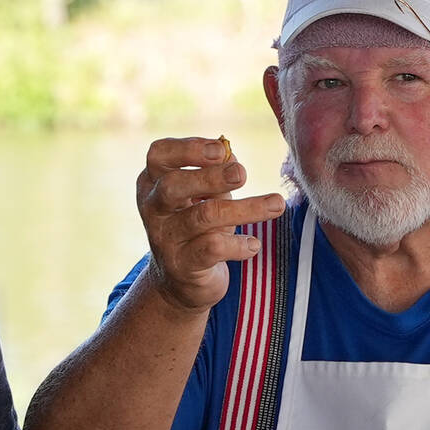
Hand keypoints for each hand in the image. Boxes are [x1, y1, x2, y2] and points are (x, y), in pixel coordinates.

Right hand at [137, 136, 284, 311]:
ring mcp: (164, 238)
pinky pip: (212, 249)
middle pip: (173, 186)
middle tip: (242, 174)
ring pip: (203, 216)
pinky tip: (254, 244)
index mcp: (152, 182)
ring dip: (244, 209)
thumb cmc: (195, 226)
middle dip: (210, 177)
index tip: (220, 149)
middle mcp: (153, 208)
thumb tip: (232, 156)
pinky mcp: (181, 265)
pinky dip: (239, 244)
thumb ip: (215, 174)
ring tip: (277, 204)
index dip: (188, 148)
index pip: (159, 155)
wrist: (179, 281)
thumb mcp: (203, 195)